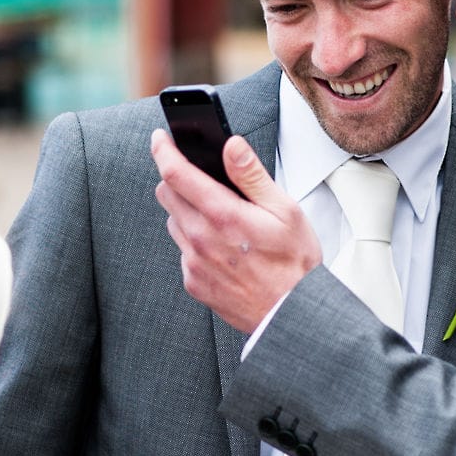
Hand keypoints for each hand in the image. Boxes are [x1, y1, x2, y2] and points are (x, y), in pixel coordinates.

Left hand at [151, 129, 321, 332]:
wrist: (291, 316)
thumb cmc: (295, 264)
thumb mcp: (284, 211)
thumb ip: (251, 175)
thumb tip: (231, 146)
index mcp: (223, 216)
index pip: (176, 174)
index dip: (163, 150)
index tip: (160, 139)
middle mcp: (201, 239)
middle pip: (166, 195)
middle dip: (178, 180)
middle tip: (203, 180)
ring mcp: (194, 263)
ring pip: (174, 222)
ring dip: (187, 211)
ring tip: (221, 218)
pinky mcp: (193, 283)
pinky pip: (183, 251)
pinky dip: (195, 241)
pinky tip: (223, 247)